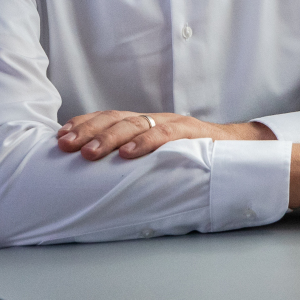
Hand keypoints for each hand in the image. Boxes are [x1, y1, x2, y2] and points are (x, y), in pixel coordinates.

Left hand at [57, 111, 274, 160]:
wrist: (239, 150)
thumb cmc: (194, 158)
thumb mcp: (159, 157)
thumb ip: (136, 161)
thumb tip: (98, 181)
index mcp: (144, 125)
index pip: (108, 118)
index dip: (83, 125)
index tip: (60, 137)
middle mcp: (155, 120)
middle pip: (115, 119)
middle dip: (87, 131)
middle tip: (65, 146)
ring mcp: (173, 124)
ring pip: (135, 124)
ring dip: (109, 138)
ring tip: (89, 153)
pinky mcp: (192, 133)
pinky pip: (165, 135)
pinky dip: (145, 143)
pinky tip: (128, 154)